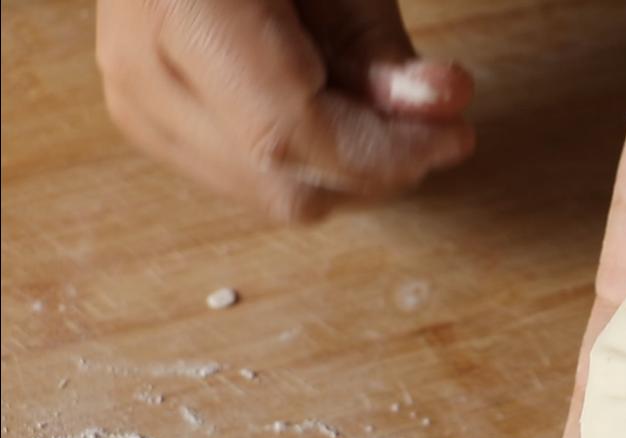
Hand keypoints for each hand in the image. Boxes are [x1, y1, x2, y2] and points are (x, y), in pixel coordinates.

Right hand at [95, 0, 474, 221]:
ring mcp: (135, 104)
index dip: (383, 154)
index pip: (288, 136)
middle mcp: (137, 70)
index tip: (453, 137)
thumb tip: (442, 108)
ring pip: (272, 195)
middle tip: (430, 118)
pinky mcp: (149, 123)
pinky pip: (251, 179)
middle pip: (284, 181)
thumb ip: (380, 42)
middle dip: (376, 166)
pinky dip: (310, 158)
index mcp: (182, 12)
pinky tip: (326, 100)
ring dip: (347, 166)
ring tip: (367, 91)